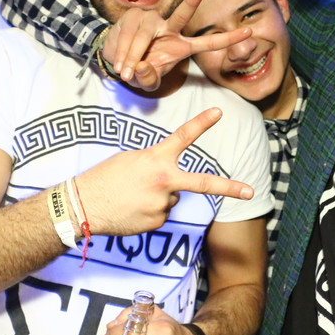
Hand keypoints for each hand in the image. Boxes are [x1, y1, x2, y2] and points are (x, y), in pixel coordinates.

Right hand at [75, 108, 252, 235]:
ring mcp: (162, 204)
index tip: (218, 112)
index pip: (183, 136)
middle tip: (250, 190)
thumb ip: (155, 164)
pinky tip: (131, 208)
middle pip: (202, 183)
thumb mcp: (131, 160)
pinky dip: (149, 211)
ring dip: (157, 197)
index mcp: (156, 159)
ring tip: (132, 196)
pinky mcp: (156, 222)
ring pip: (171, 199)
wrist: (84, 205)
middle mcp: (164, 181)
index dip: (202, 123)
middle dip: (229, 187)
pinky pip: (160, 214)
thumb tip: (169, 180)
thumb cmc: (104, 177)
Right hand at [103, 0, 250, 89]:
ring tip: (126, 73)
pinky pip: (129, 36)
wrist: (116, 60)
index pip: (208, 42)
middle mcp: (169, 29)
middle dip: (192, 1)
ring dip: (133, 56)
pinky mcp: (132, 17)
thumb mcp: (146, 82)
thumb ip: (149, 79)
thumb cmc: (138, 71)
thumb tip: (143, 67)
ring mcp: (150, 21)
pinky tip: (120, 65)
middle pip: (182, 14)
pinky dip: (123, 53)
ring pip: (144, 35)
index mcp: (181, 46)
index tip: (250, 31)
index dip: (228, 39)